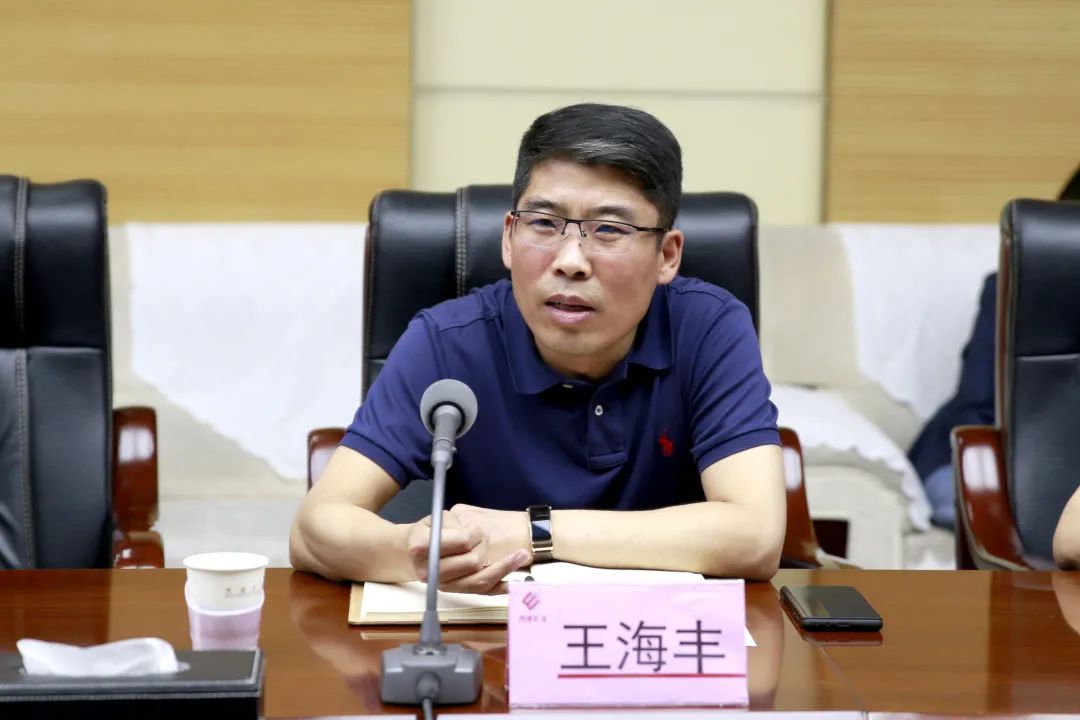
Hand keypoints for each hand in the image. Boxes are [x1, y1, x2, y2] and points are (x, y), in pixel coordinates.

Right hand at [405, 511, 528, 594]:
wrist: (414, 552)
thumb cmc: (429, 531)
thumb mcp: (437, 518)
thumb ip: (454, 523)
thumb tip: (475, 531)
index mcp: (422, 548)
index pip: (460, 543)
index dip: (473, 534)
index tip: (477, 529)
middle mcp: (432, 572)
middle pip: (472, 563)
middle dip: (485, 547)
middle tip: (487, 537)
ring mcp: (445, 585)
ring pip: (480, 581)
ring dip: (505, 567)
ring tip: (523, 555)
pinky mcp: (457, 592)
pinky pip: (483, 592)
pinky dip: (501, 586)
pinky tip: (517, 580)